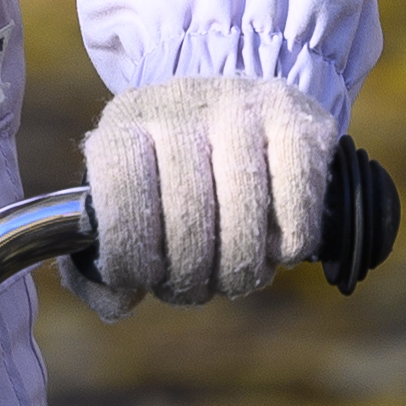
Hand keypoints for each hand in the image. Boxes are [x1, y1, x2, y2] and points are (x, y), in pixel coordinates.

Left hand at [75, 77, 338, 315]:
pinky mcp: (300, 122)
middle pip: (188, 215)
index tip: (142, 276)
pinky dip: (286, 249)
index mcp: (127, 121)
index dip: (130, 250)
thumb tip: (117, 301)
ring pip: (244, 218)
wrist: (240, 109)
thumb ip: (105, 263)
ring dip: (239, 270)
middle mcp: (183, 103)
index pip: (120, 189)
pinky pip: (295, 212)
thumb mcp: (126, 200)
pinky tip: (274, 245)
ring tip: (233, 274)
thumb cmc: (172, 177)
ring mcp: (245, 107)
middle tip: (194, 284)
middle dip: (190, 274)